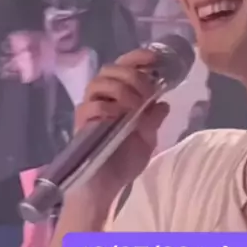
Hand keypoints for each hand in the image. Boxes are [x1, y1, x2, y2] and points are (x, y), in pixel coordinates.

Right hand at [72, 49, 169, 206]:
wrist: (105, 188)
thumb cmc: (124, 163)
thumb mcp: (147, 139)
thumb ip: (154, 120)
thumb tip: (164, 103)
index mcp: (118, 97)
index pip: (124, 67)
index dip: (138, 57)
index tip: (154, 59)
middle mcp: (102, 99)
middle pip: (110, 69)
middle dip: (132, 75)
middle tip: (146, 91)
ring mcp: (90, 110)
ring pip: (98, 83)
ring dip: (121, 89)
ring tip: (134, 106)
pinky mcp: (82, 124)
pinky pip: (90, 105)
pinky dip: (107, 107)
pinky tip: (120, 116)